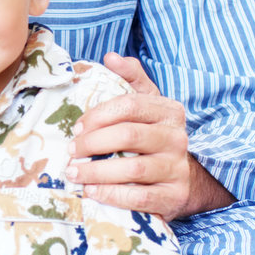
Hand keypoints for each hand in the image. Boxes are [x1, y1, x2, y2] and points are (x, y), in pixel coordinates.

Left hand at [69, 54, 189, 218]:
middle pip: (129, 136)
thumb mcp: (148, 104)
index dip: (98, 116)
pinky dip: (112, 195)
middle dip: (93, 144)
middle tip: (70, 152)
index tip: (76, 128)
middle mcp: (177, 138)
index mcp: (169, 111)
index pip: (129, 105)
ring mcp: (177, 168)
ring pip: (133, 169)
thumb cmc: (153, 137)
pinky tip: (92, 192)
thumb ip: (131, 78)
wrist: (184, 180)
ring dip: (97, 172)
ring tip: (73, 173)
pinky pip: (140, 197)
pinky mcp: (173, 196)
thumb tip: (111, 56)